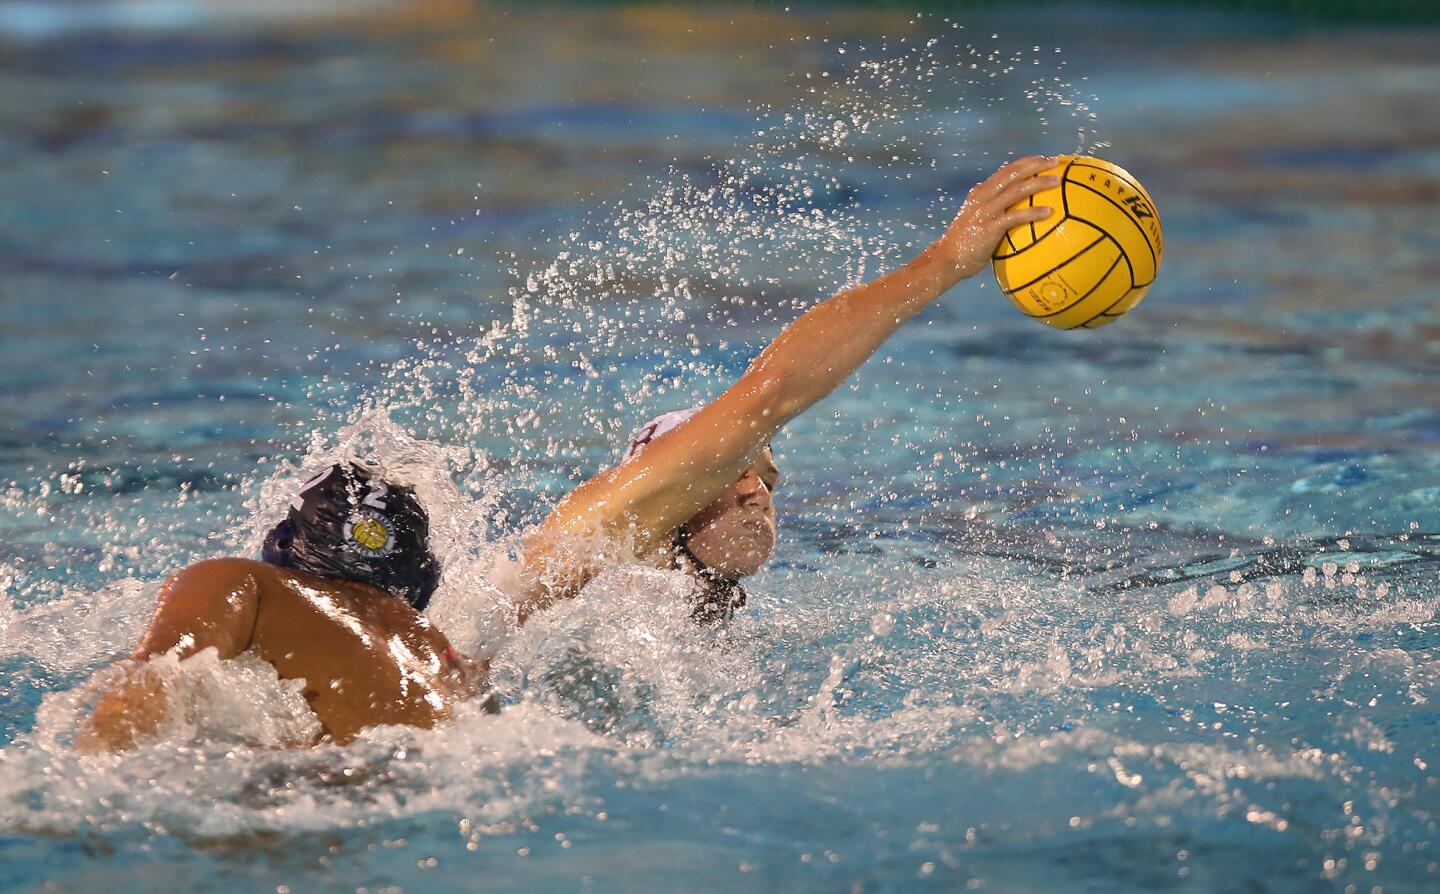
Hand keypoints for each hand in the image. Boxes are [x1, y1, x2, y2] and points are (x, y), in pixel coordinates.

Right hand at [931, 155, 1060, 283]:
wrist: (946, 259)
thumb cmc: (965, 245)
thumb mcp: (976, 221)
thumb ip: (993, 213)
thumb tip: (1016, 215)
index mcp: (980, 192)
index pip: (1006, 170)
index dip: (1026, 162)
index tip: (1043, 159)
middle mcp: (983, 196)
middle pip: (1013, 172)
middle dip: (1036, 164)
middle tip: (1055, 161)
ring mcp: (985, 211)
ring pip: (1017, 190)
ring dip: (1039, 183)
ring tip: (1058, 181)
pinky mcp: (989, 227)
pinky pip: (1016, 216)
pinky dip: (1033, 212)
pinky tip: (1049, 212)